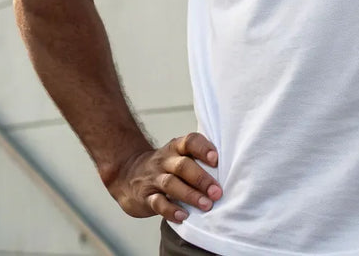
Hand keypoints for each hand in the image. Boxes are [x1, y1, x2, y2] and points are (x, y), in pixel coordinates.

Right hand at [106, 133, 223, 223]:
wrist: (127, 174)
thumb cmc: (165, 167)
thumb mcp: (177, 157)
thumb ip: (197, 160)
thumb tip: (231, 172)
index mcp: (175, 148)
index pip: (189, 142)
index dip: (203, 149)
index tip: (216, 159)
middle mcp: (164, 161)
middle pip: (182, 166)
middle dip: (201, 179)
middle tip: (217, 192)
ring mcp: (153, 178)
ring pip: (171, 184)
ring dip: (190, 195)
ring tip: (207, 205)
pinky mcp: (146, 196)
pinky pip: (157, 202)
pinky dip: (171, 210)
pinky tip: (183, 216)